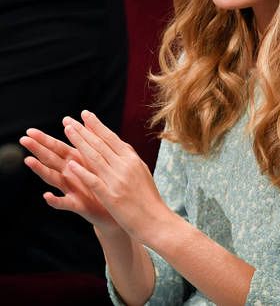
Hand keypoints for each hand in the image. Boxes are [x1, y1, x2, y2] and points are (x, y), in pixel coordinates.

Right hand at [20, 127, 118, 230]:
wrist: (113, 209)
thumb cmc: (104, 183)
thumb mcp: (97, 161)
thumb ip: (89, 143)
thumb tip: (86, 121)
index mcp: (76, 163)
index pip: (58, 148)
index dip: (45, 139)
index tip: (30, 130)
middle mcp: (70, 175)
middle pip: (51, 160)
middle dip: (38, 149)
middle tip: (23, 139)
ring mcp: (71, 190)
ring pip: (53, 178)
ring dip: (41, 170)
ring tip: (29, 160)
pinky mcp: (77, 205)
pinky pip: (64, 203)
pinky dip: (55, 200)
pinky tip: (47, 196)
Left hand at [61, 110, 175, 243]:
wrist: (156, 221)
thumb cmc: (148, 199)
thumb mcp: (142, 173)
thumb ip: (129, 160)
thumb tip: (121, 147)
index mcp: (133, 160)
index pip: (112, 139)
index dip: (97, 126)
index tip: (85, 115)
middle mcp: (125, 166)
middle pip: (101, 145)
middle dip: (83, 131)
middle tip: (68, 120)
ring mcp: (118, 181)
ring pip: (95, 158)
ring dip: (80, 143)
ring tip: (67, 132)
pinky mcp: (111, 196)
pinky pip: (95, 181)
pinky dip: (83, 172)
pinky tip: (71, 164)